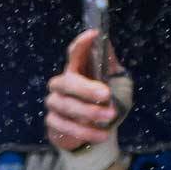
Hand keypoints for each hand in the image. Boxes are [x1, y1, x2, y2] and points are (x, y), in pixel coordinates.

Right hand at [44, 30, 131, 154]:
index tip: (94, 35)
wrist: (96, 133)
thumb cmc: (107, 103)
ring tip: (110, 117)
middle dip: (86, 88)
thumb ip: (111, 66)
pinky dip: (85, 131)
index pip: (74, 53)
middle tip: (106, 94)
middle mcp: (62, 84)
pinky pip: (65, 126)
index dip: (81, 44)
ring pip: (66, 105)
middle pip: (67, 81)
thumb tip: (105, 42)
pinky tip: (101, 134)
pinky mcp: (53, 123)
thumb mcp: (117, 84)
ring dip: (89, 112)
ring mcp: (55, 103)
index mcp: (78, 70)